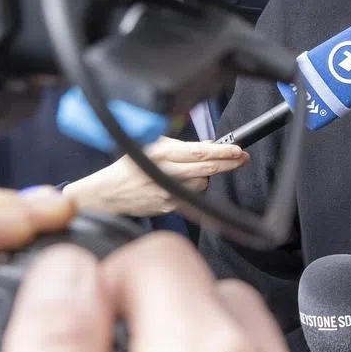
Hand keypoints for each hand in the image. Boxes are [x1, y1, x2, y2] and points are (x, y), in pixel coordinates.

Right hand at [61, 137, 248, 215]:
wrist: (108, 194)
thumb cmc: (128, 167)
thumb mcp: (151, 146)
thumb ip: (179, 145)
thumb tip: (208, 145)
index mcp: (160, 154)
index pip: (199, 152)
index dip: (222, 152)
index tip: (237, 150)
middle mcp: (165, 173)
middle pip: (206, 169)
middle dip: (228, 163)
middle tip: (242, 158)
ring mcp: (168, 192)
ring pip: (201, 183)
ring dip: (205, 176)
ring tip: (197, 170)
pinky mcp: (168, 206)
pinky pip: (191, 196)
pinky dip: (192, 188)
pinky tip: (184, 182)